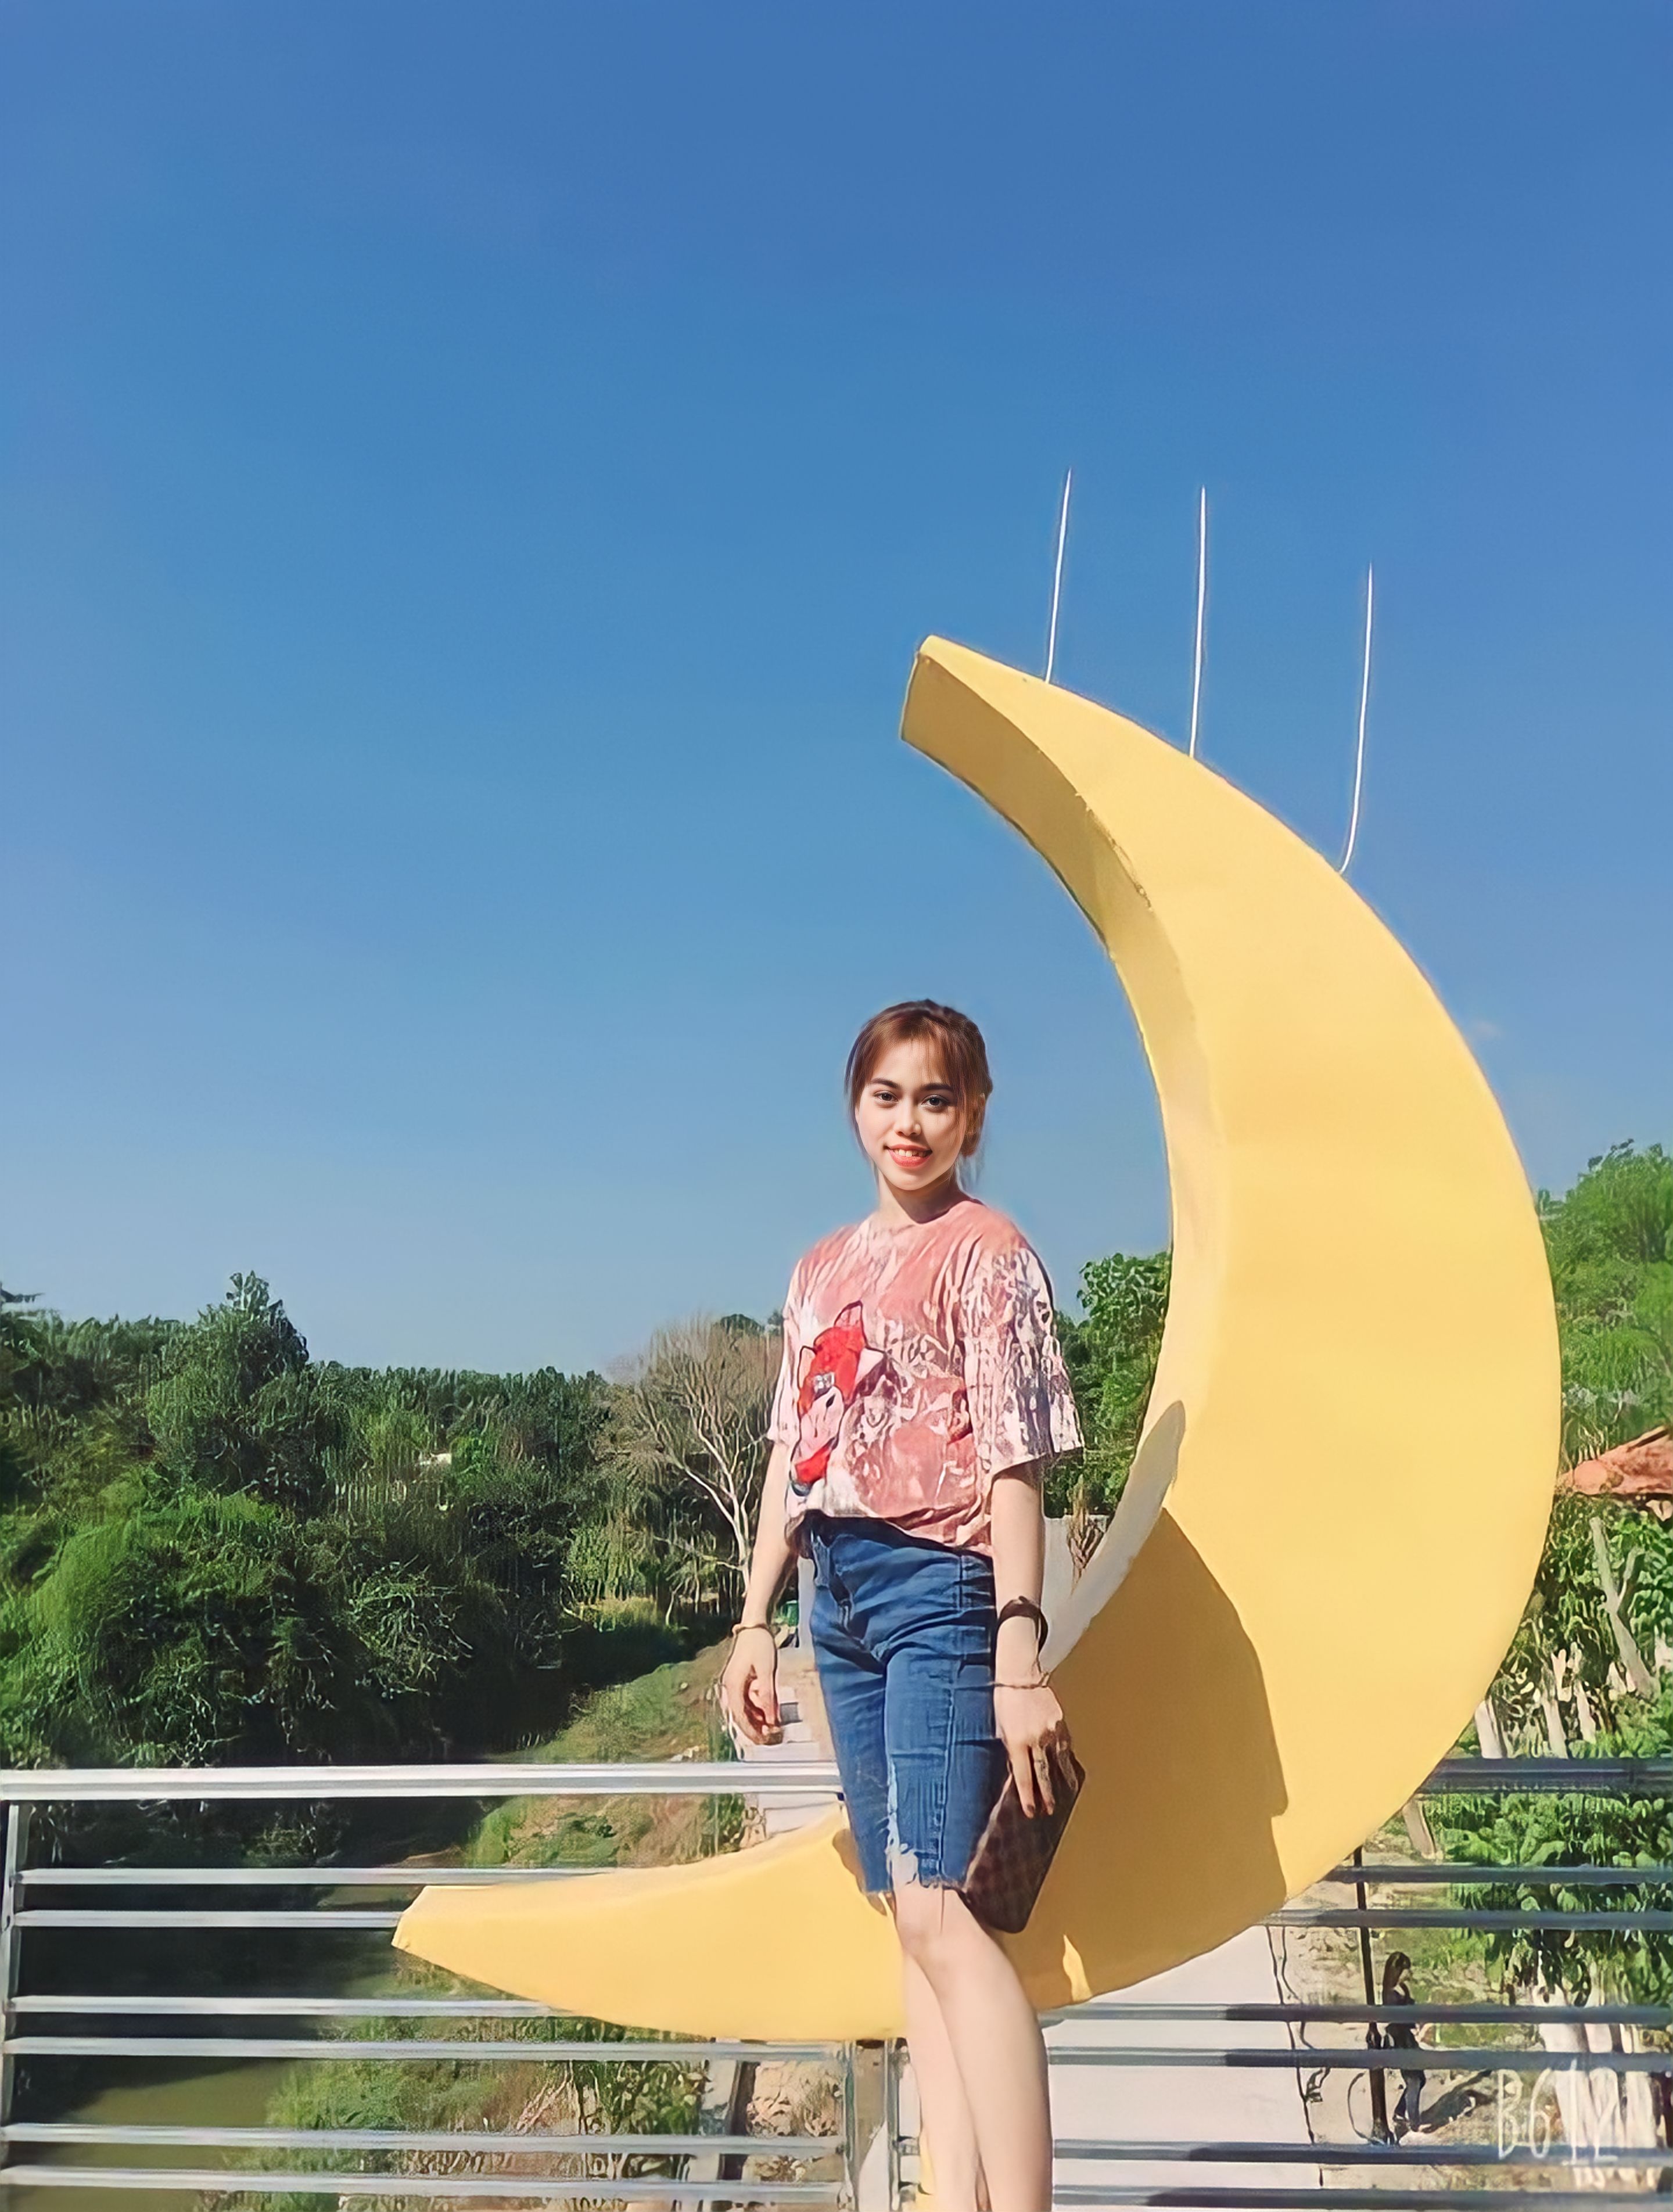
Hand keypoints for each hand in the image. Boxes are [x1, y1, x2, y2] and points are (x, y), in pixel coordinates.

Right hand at [720, 1626, 780, 1745]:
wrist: (754, 1626)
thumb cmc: (760, 1644)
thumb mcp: (767, 1671)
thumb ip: (768, 1696)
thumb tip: (770, 1719)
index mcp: (733, 1684)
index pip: (739, 1715)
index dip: (750, 1730)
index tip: (763, 1740)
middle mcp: (730, 1687)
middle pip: (740, 1715)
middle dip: (754, 1728)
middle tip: (770, 1738)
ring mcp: (735, 1684)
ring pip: (745, 1709)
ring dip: (758, 1719)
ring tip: (773, 1727)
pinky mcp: (741, 1682)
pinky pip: (748, 1701)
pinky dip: (759, 1708)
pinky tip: (770, 1714)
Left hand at [994, 1680, 1070, 1817]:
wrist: (1020, 1674)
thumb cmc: (1005, 1699)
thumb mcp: (1000, 1727)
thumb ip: (1010, 1748)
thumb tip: (1016, 1769)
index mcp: (1017, 1740)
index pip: (1024, 1776)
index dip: (1028, 1796)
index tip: (1031, 1811)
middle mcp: (1036, 1738)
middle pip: (1044, 1773)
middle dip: (1047, 1795)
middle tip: (1050, 1810)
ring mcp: (1052, 1730)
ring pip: (1059, 1762)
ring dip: (1061, 1780)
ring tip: (1064, 1793)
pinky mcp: (1061, 1722)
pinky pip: (1065, 1746)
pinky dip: (1065, 1759)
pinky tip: (1066, 1768)